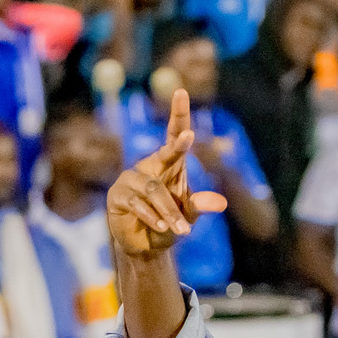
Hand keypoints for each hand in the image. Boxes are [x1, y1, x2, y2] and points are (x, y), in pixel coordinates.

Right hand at [105, 89, 227, 256]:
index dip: (178, 114)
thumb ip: (199, 206)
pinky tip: (161, 227)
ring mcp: (131, 180)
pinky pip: (138, 203)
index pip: (174, 135)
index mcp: (168, 164)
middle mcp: (149, 167)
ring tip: (181, 229)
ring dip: (169, 211)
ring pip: (155, 190)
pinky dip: (152, 217)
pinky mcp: (117, 196)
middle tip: (188, 137)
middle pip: (164, 153)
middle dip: (178, 145)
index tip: (181, 91)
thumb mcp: (186, 216)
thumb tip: (220, 203)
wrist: (143, 246)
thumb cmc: (166, 224)